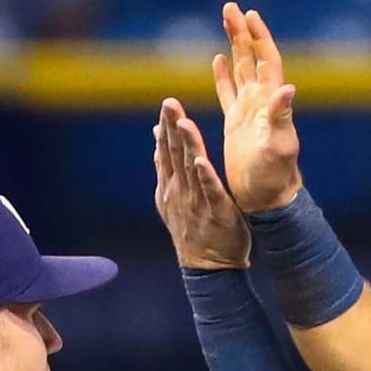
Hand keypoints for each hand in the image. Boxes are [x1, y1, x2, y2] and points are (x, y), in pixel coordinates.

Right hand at [152, 97, 247, 269]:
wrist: (207, 266)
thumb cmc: (193, 227)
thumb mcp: (172, 195)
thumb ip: (165, 166)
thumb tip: (155, 136)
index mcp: (172, 185)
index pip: (167, 150)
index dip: (166, 127)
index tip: (167, 104)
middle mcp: (180, 191)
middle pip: (175, 155)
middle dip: (172, 128)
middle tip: (171, 104)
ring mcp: (196, 202)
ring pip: (190, 169)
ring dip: (187, 146)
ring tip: (184, 123)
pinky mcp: (215, 213)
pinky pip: (209, 192)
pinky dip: (205, 177)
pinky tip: (201, 161)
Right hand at [213, 3, 302, 212]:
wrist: (267, 199)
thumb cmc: (276, 175)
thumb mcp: (279, 145)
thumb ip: (282, 117)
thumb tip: (288, 88)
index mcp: (271, 103)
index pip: (267, 60)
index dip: (260, 37)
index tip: (249, 15)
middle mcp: (261, 102)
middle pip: (252, 58)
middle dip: (242, 32)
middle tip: (231, 7)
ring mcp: (249, 112)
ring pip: (241, 70)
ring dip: (235, 45)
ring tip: (227, 22)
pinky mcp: (236, 124)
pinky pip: (229, 93)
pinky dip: (224, 75)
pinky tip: (219, 59)